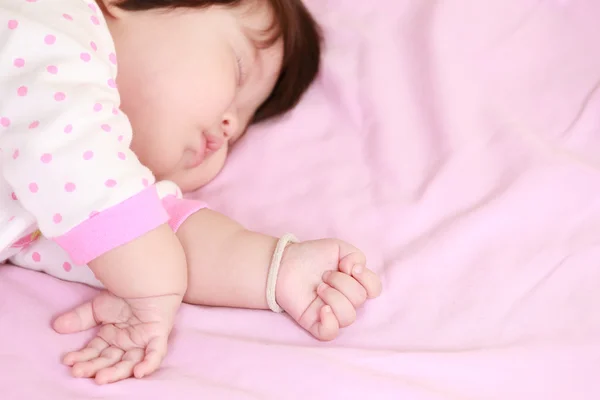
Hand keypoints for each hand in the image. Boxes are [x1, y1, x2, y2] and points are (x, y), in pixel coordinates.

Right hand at [53, 291, 181, 383]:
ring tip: (99, 377)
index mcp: (113, 337)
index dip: (83, 357)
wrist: (146, 278)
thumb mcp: (97, 307)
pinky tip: (138, 372)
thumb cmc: (124, 292)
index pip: (96, 352)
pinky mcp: (158, 336)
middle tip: (78, 372)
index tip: (68, 361)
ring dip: (115, 372)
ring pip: (129, 362)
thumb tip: (56, 326)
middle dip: (94, 367)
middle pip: (110, 360)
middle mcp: (127, 343)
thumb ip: (79, 318)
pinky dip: (148, 364)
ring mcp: (143, 341)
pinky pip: (155, 354)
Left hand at [275, 239, 381, 340]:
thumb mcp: (339, 248)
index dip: (366, 278)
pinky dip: (329, 321)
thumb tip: (356, 270)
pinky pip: (331, 333)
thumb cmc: (312, 256)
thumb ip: (356, 256)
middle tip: (324, 275)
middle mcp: (346, 301)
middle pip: (359, 299)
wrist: (284, 262)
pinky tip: (321, 308)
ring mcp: (331, 314)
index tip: (346, 266)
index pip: (374, 289)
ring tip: (319, 287)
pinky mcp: (315, 324)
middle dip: (341, 282)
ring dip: (333, 297)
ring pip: (348, 316)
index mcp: (355, 284)